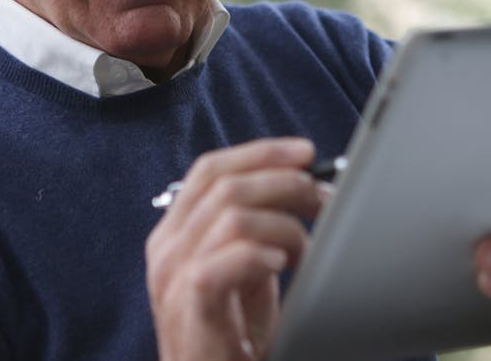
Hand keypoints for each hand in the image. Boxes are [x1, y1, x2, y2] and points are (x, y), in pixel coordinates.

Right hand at [145, 138, 326, 360]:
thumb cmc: (229, 338)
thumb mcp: (246, 273)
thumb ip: (258, 232)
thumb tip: (303, 190)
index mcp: (177, 233)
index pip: (211, 170)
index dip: (261, 153)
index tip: (304, 153)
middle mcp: (168, 249)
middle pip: (225, 184)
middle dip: (284, 183)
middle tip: (322, 200)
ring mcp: (173, 278)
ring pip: (231, 216)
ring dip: (283, 225)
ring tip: (305, 250)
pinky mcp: (187, 307)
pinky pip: (220, 264)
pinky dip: (258, 256)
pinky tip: (281, 264)